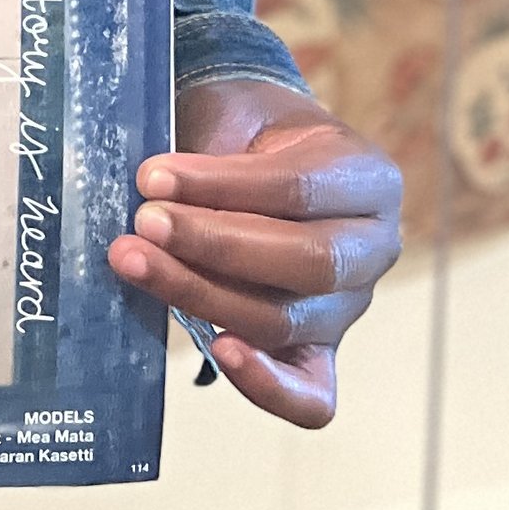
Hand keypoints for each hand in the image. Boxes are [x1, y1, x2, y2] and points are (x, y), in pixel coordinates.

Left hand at [106, 77, 402, 428]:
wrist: (254, 144)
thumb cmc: (243, 128)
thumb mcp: (235, 115)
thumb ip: (209, 150)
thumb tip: (150, 187)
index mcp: (367, 178)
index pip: (299, 188)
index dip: (221, 186)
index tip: (152, 177)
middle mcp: (373, 248)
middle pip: (305, 262)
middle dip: (213, 245)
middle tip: (143, 224)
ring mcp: (348, 307)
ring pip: (285, 319)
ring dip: (201, 294)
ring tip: (135, 262)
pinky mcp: (319, 352)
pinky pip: (311, 394)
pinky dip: (267, 384)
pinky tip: (218, 353)